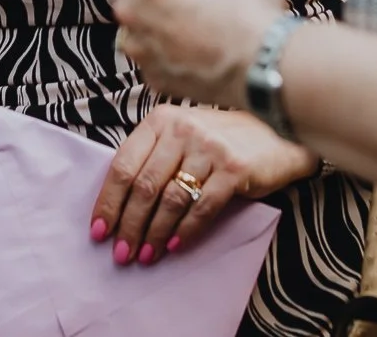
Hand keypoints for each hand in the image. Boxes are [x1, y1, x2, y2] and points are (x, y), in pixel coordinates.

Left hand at [90, 104, 318, 265]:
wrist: (277, 133)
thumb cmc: (222, 140)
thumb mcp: (182, 136)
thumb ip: (154, 158)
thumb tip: (119, 206)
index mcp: (161, 120)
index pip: (123, 165)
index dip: (108, 201)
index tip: (99, 231)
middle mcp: (182, 130)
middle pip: (144, 186)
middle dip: (128, 225)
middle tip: (121, 253)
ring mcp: (209, 148)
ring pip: (170, 199)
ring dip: (154, 233)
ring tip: (146, 256)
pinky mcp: (234, 168)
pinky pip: (201, 207)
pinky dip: (185, 231)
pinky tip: (174, 247)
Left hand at [105, 0, 287, 107]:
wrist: (261, 66)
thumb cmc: (249, 7)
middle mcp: (130, 6)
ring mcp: (137, 45)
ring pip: (137, 24)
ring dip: (155, 21)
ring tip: (188, 23)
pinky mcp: (150, 76)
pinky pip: (153, 58)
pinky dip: (168, 55)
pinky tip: (195, 52)